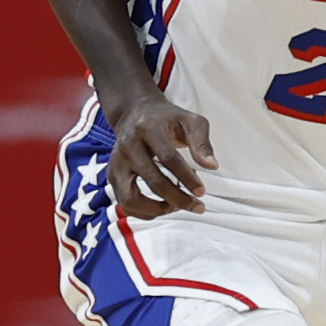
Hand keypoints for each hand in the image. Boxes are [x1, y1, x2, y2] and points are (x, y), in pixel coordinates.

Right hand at [109, 89, 216, 216]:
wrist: (135, 114)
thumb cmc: (166, 119)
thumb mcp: (190, 120)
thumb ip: (202, 141)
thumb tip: (212, 165)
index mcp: (147, 129)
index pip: (167, 158)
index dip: (186, 177)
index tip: (201, 191)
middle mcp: (128, 146)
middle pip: (152, 180)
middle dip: (178, 198)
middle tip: (197, 205)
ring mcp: (117, 163)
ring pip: (131, 198)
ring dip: (157, 209)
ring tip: (177, 206)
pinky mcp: (113, 175)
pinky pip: (125, 203)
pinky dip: (145, 211)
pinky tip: (164, 206)